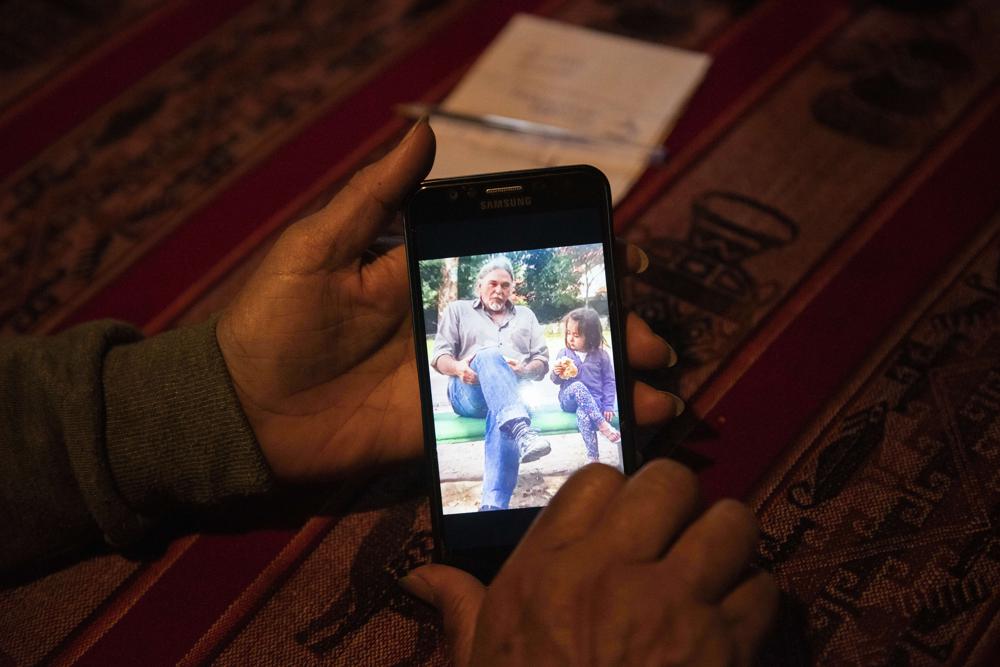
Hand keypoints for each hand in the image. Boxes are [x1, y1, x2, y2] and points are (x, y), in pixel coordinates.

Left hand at [218, 120, 680, 480]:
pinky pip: (508, 423)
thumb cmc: (274, 319)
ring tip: (655, 393)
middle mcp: (456, 331)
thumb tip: (424, 132)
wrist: (239, 410)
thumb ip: (374, 197)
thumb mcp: (319, 247)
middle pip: (545, 327)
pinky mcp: (442, 429)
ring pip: (541, 377)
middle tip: (652, 340)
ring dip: (601, 382)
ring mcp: (454, 383)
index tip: (624, 262)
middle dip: (606, 331)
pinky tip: (610, 433)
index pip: (517, 269)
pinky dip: (559, 425)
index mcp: (432, 281)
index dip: (571, 266)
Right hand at [401, 461, 777, 665]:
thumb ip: (461, 607)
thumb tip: (419, 577)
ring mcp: (676, 606)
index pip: (598, 479)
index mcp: (549, 569)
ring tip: (716, 568)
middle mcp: (614, 571)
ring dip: (728, 543)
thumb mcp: (481, 660)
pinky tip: (735, 623)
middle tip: (676, 530)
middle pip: (671, 482)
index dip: (616, 492)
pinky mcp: (726, 647)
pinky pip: (764, 591)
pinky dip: (755, 603)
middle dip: (679, 500)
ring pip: (732, 523)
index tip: (622, 517)